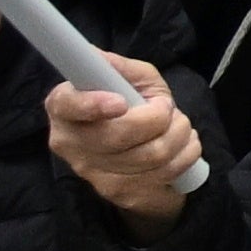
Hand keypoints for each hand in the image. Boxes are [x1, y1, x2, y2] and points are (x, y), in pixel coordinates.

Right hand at [42, 74, 210, 223]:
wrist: (140, 152)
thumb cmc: (132, 104)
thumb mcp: (130, 79)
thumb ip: (118, 67)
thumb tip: (96, 57)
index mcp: (63, 108)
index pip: (67, 106)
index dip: (92, 105)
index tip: (120, 102)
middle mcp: (70, 143)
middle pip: (117, 135)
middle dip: (159, 117)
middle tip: (168, 108)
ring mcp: (92, 173)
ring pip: (149, 156)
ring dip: (180, 134)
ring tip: (181, 125)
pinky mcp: (119, 193)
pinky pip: (165, 173)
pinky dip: (187, 155)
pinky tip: (184, 146)